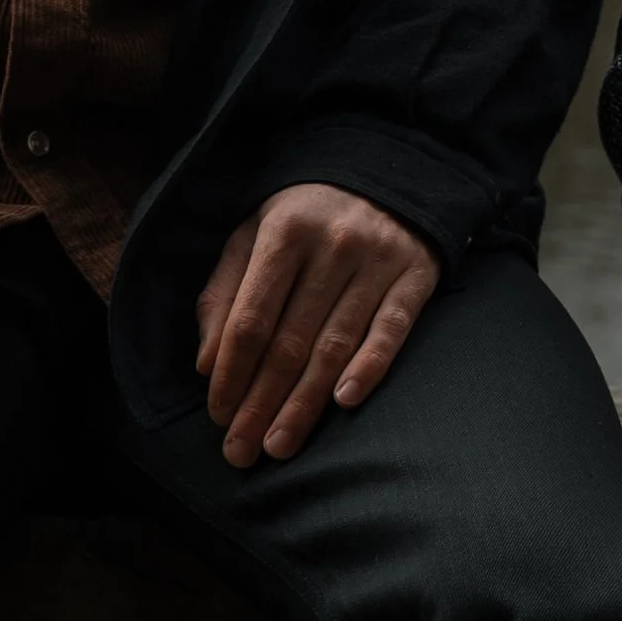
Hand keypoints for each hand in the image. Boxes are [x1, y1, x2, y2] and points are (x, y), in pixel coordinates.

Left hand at [196, 185, 441, 467]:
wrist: (390, 167)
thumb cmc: (307, 214)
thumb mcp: (255, 233)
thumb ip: (224, 293)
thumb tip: (205, 364)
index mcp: (285, 231)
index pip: (251, 319)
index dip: (231, 374)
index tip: (217, 416)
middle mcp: (333, 244)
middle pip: (290, 342)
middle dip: (261, 404)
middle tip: (241, 453)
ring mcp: (378, 259)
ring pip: (335, 345)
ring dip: (305, 403)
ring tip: (280, 446)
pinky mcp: (416, 273)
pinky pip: (392, 329)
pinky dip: (370, 366)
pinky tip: (344, 402)